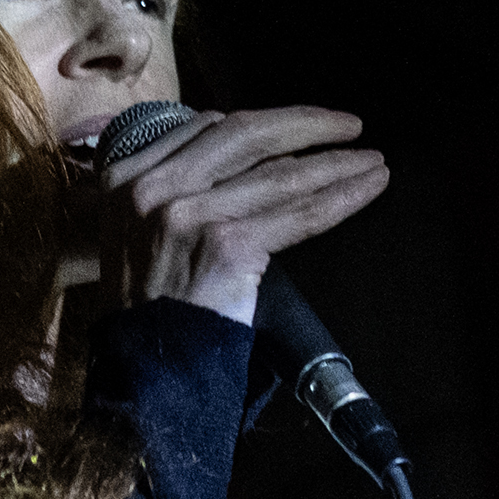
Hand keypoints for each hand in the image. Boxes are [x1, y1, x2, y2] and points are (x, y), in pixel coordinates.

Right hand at [97, 107, 388, 324]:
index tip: (300, 127)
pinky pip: (298, 214)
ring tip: (373, 160)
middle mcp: (151, 188)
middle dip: (306, 124)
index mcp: (125, 177)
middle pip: (243, 134)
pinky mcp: (224, 246)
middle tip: (351, 125)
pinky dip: (341, 197)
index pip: (206, 128)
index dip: (264, 123)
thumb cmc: (150, 313)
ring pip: (279, 174)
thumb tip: (250, 162)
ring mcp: (185, 215)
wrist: (144, 374)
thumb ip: (177, 192)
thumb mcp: (138, 236)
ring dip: (336, 162)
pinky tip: (368, 186)